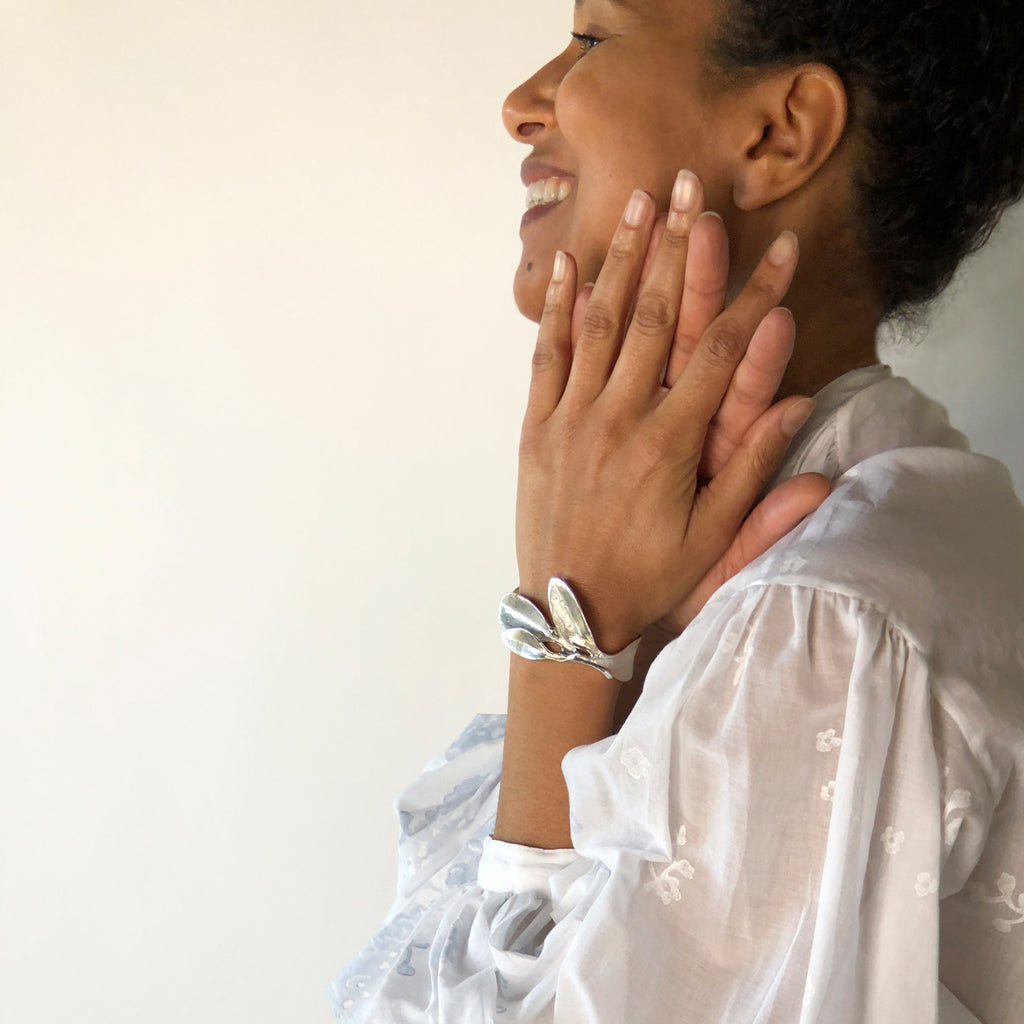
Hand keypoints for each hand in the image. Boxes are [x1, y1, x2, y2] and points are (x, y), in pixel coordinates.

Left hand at [516, 170, 826, 652]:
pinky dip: (557, 307)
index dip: (758, 295)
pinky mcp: (538, 425)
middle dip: (679, 246)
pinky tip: (569, 262)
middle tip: (692, 183)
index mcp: (671, 441)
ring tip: (638, 200)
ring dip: (621, 257)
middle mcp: (621, 415)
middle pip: (655, 314)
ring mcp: (573, 416)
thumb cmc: (647, 579)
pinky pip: (547, 355)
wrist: (568, 609)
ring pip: (600, 321)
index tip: (783, 248)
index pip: (724, 351)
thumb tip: (797, 405)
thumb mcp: (712, 540)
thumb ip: (754, 473)